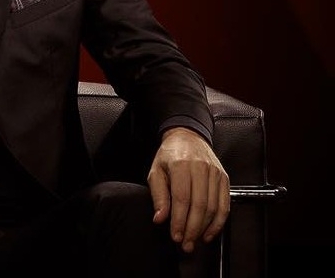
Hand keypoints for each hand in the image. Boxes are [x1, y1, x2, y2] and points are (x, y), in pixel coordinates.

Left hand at [148, 127, 229, 252]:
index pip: (182, 198)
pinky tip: (209, 232)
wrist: (188, 137)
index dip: (179, 220)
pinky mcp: (224, 178)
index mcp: (180, 165)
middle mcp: (200, 168)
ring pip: (214, 207)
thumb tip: (160, 218)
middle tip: (186, 244)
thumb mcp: (156, 171)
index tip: (175, 235)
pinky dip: (218, 222)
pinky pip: (224, 205)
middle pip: (199, 206)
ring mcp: (215, 173)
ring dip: (205, 228)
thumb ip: (158, 195)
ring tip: (195, 241)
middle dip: (192, 229)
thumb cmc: (170, 155)